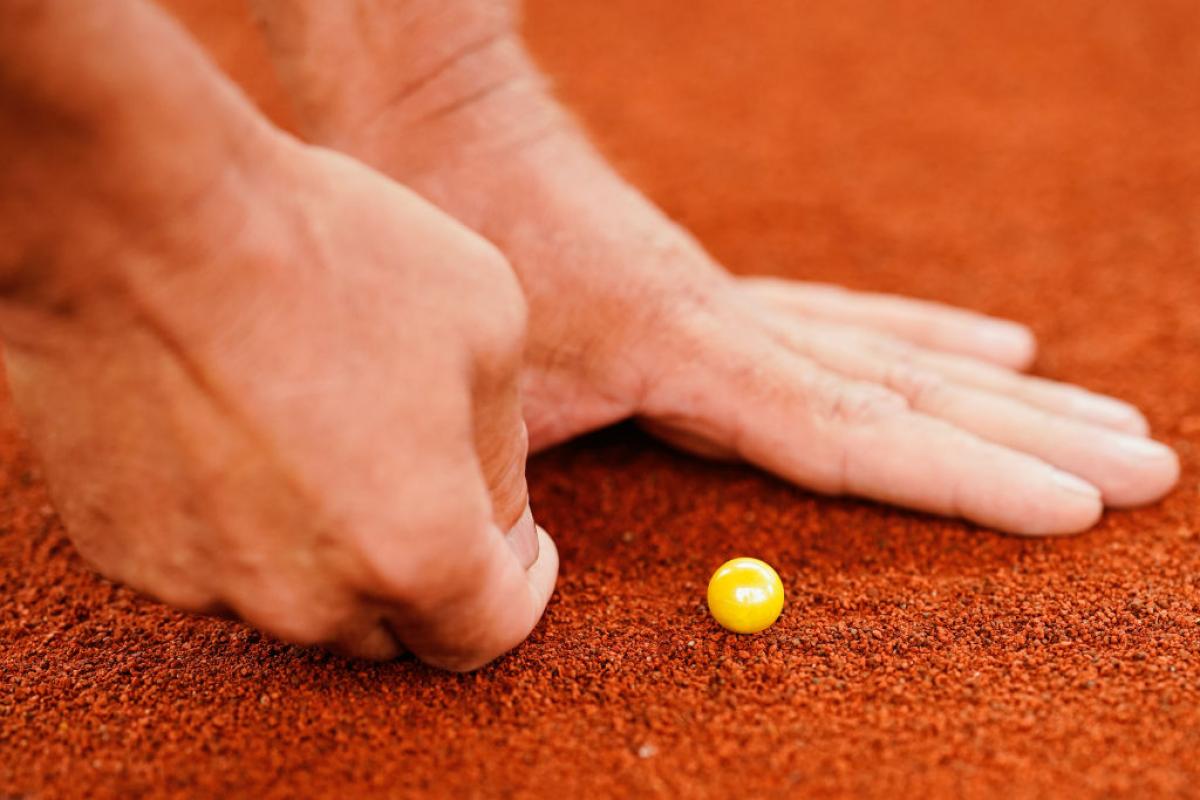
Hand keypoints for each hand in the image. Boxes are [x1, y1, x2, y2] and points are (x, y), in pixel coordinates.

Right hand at [1, 136, 555, 668]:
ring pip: (301, 597)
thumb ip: (504, 452)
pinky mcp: (127, 549)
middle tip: (430, 479)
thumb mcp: (486, 325)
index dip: (521, 590)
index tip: (521, 549)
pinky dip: (247, 522)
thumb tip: (498, 515)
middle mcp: (309, 599)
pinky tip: (244, 434)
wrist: (139, 220)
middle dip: (429, 567)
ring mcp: (207, 582)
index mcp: (417, 553)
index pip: (488, 633)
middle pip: (394, 625)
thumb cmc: (330, 255)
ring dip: (334, 546)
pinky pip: (215, 561)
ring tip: (330, 437)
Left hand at [418, 136, 1176, 535]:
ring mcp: (735, 306)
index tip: (1069, 510)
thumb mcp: (485, 382)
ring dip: (1007, 392)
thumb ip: (528, 485)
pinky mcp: (715, 294)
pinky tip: (998, 342)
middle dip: (1033, 438)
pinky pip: (845, 320)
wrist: (438, 122)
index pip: (852, 433)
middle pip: (910, 391)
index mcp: (688, 355)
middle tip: (1152, 468)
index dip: (964, 479)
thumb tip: (535, 567)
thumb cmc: (451, 252)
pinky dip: (923, 334)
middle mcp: (737, 327)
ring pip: (895, 355)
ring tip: (1108, 418)